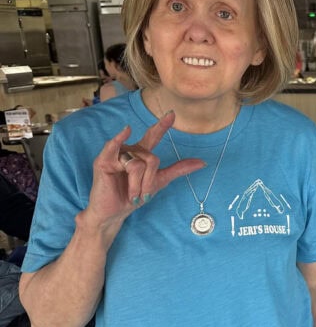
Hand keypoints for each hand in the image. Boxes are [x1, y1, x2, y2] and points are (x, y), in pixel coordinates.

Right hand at [82, 111, 205, 230]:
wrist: (115, 213)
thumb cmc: (134, 196)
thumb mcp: (159, 181)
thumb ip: (178, 169)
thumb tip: (203, 162)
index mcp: (141, 153)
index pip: (153, 136)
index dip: (162, 125)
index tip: (172, 114)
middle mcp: (129, 150)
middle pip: (151, 159)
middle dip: (150, 181)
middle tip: (143, 195)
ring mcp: (115, 154)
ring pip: (138, 164)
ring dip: (137, 184)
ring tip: (131, 194)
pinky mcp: (102, 161)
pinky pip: (115, 148)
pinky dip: (119, 140)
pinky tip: (126, 131)